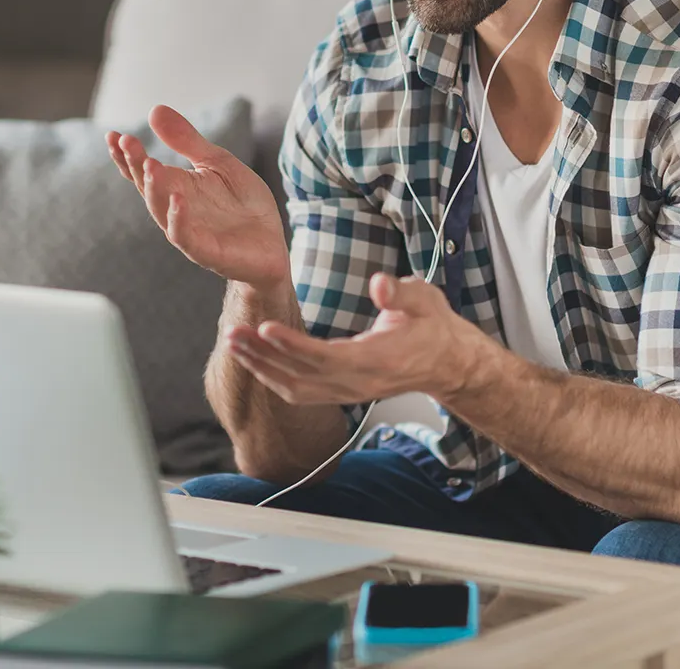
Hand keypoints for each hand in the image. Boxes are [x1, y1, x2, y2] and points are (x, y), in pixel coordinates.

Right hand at [107, 105, 289, 286]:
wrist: (272, 244)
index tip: (112, 135)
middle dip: (136, 165)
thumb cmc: (242, 204)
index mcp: (176, 187)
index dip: (127, 156)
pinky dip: (179, 220)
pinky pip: (187, 238)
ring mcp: (189, 232)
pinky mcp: (207, 251)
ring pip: (162, 211)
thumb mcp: (217, 163)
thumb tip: (154, 109)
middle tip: (126, 142)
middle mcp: (175, 210)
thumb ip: (187, 141)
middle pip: (148, 187)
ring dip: (154, 189)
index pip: (143, 171)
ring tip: (151, 165)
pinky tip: (178, 200)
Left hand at [223, 273, 493, 404]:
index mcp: (377, 360)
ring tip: (234, 342)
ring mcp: (348, 392)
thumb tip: (379, 285)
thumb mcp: (425, 300)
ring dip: (261, 367)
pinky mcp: (340, 393)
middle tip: (233, 332)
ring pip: (295, 389)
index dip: (294, 346)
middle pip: (301, 376)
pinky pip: (299, 393)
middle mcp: (358, 383)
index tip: (266, 327)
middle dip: (263, 355)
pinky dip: (272, 378)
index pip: (327, 357)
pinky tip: (254, 359)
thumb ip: (401, 293)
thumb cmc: (432, 326)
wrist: (445, 362)